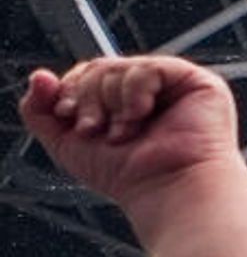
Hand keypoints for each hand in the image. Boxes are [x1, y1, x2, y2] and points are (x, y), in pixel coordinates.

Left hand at [21, 56, 243, 215]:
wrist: (164, 189)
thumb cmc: (128, 176)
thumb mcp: (67, 143)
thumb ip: (40, 110)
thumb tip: (38, 76)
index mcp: (126, 103)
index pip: (89, 74)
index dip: (72, 90)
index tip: (68, 115)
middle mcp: (152, 92)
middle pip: (100, 68)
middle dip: (88, 98)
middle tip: (95, 128)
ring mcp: (175, 86)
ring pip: (120, 67)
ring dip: (112, 103)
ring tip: (125, 131)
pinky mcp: (198, 83)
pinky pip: (148, 68)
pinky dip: (135, 93)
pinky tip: (142, 116)